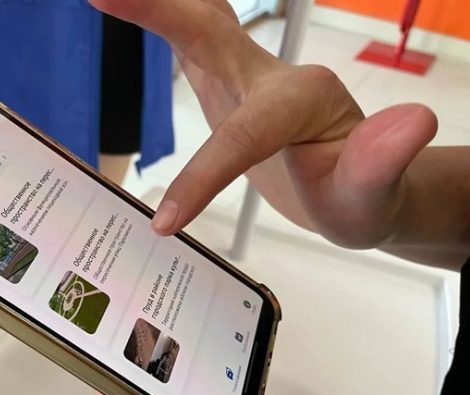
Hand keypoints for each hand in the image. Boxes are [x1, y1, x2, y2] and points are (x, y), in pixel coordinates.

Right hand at [89, 0, 437, 250]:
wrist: (353, 186)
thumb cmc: (361, 198)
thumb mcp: (375, 195)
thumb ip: (385, 164)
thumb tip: (413, 123)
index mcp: (300, 101)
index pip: (239, 135)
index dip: (200, 177)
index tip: (167, 222)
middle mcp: (268, 76)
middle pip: (207, 30)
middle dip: (157, 9)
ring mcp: (245, 77)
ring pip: (193, 25)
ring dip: (152, 5)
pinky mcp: (225, 86)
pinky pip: (187, 44)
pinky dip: (157, 21)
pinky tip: (131, 8)